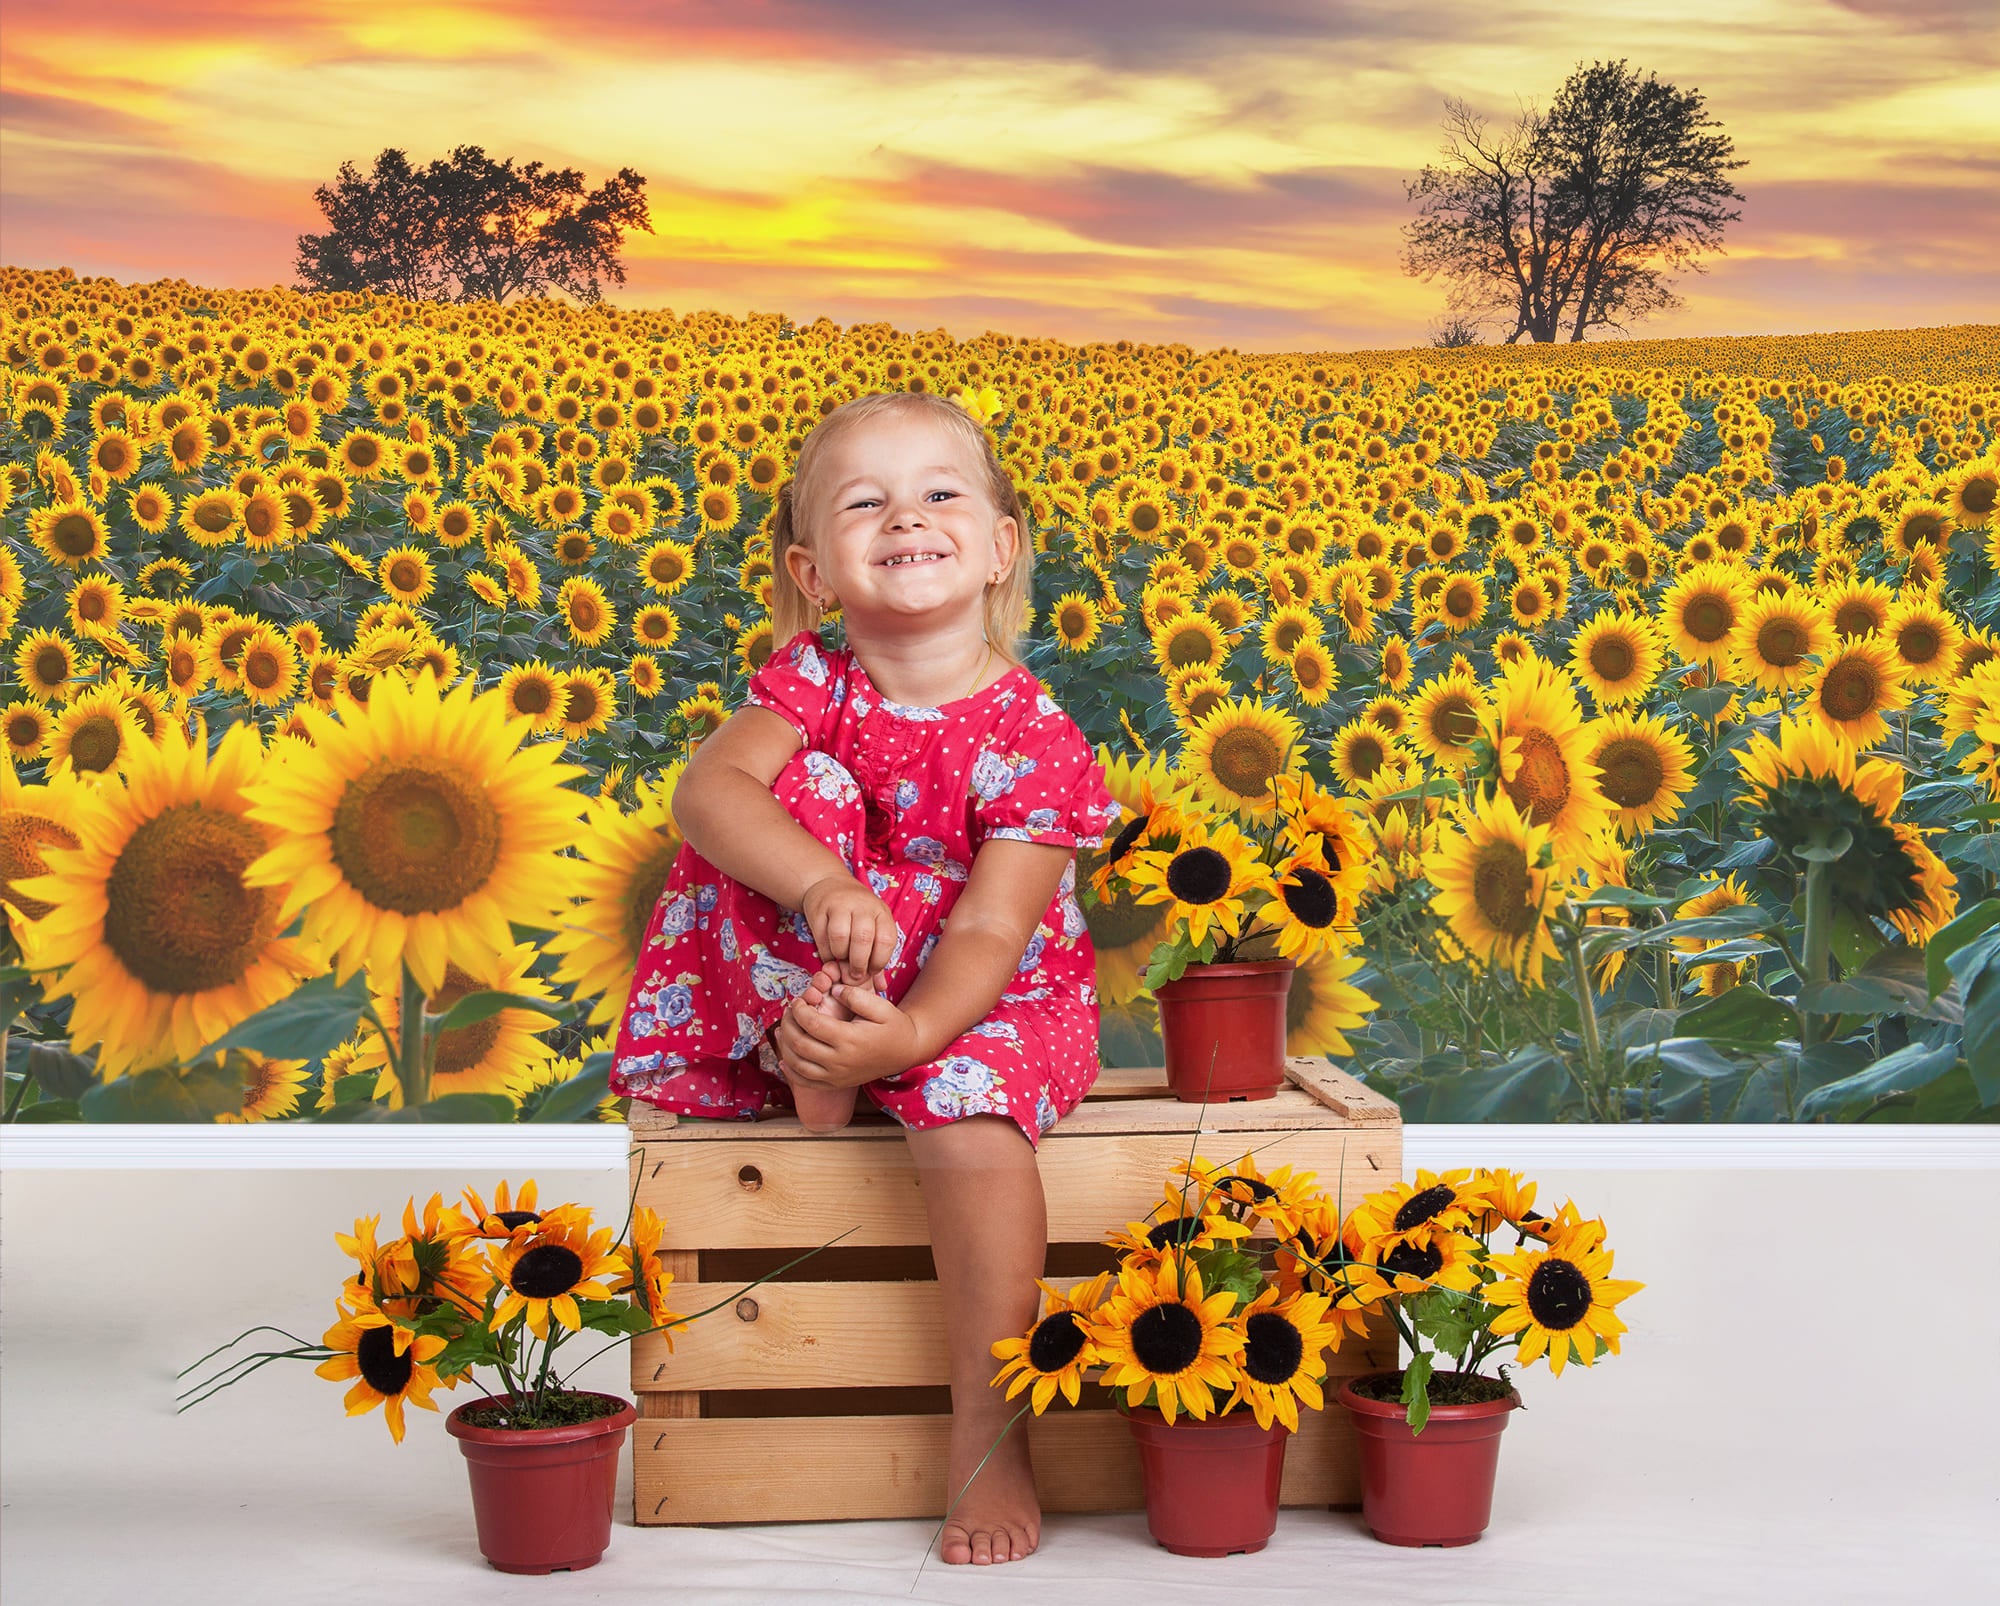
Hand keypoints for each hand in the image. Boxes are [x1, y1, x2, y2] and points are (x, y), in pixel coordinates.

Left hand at [774, 982, 924, 1088]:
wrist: (906, 1053)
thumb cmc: (894, 1026)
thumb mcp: (882, 1006)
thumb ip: (856, 996)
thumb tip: (833, 991)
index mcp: (850, 1040)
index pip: (812, 1024)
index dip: (799, 1010)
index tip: (798, 1001)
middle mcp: (840, 1061)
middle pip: (800, 1044)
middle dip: (788, 1025)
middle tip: (788, 1012)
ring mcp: (837, 1076)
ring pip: (798, 1065)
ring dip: (784, 1047)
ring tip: (782, 1030)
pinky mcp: (836, 1084)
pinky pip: (805, 1082)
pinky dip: (790, 1072)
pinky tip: (785, 1058)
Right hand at [798, 874, 897, 986]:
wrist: (830, 885)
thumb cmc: (857, 914)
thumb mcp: (873, 927)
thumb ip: (876, 956)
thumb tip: (880, 988)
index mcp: (881, 913)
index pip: (887, 940)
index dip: (879, 961)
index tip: (871, 972)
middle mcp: (863, 906)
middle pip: (863, 938)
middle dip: (858, 963)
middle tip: (854, 975)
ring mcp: (841, 905)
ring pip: (840, 937)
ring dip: (840, 956)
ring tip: (840, 962)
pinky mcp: (820, 909)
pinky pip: (821, 937)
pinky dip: (825, 952)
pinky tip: (829, 956)